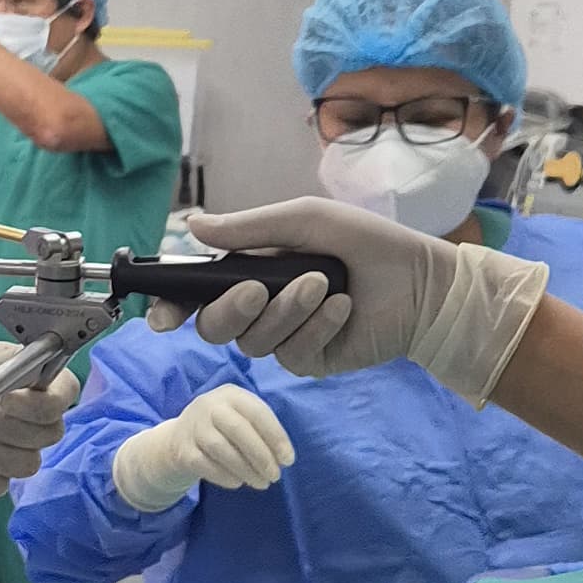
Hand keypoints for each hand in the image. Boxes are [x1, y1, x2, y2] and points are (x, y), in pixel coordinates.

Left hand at [0, 343, 83, 501]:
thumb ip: (13, 362)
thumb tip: (40, 368)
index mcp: (33, 384)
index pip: (66, 394)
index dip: (41, 402)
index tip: (5, 401)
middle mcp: (31, 418)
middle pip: (51, 433)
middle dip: (10, 427)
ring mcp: (16, 450)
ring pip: (28, 462)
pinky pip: (2, 485)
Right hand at [111, 383, 295, 515]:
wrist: (180, 437)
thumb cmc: (224, 427)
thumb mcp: (241, 417)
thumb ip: (261, 430)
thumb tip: (282, 458)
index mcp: (231, 394)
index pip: (257, 413)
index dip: (276, 437)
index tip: (288, 460)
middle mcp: (209, 405)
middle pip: (239, 430)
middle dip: (261, 456)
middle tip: (275, 476)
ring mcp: (193, 427)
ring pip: (221, 449)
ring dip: (246, 470)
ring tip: (261, 483)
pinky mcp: (182, 450)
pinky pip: (206, 465)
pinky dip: (225, 476)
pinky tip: (238, 482)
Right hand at [161, 200, 543, 404]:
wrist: (421, 279)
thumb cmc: (365, 241)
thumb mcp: (304, 221)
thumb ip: (248, 229)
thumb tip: (191, 225)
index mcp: (250, 272)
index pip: (196, 296)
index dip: (171, 307)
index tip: (162, 315)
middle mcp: (260, 308)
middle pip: (214, 327)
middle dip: (230, 308)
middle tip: (258, 287)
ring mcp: (285, 338)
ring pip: (253, 343)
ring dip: (286, 312)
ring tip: (323, 284)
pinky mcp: (312, 360)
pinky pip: (293, 354)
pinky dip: (317, 327)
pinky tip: (343, 307)